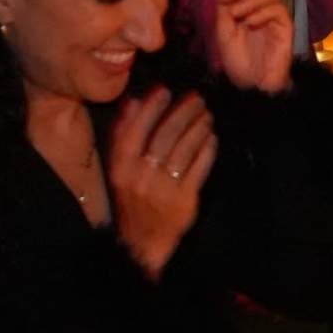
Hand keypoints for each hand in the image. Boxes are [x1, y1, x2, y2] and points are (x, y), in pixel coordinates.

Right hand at [106, 86, 219, 275]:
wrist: (143, 243)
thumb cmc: (132, 199)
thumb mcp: (120, 170)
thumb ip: (124, 136)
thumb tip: (133, 101)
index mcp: (120, 169)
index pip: (135, 133)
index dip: (151, 109)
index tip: (166, 90)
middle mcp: (140, 178)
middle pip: (164, 137)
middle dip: (183, 113)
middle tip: (197, 98)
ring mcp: (163, 190)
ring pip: (184, 150)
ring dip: (197, 128)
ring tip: (206, 114)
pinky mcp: (184, 200)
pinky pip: (199, 169)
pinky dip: (207, 150)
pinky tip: (212, 138)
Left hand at [203, 0, 295, 91]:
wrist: (253, 85)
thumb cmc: (239, 60)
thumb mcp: (223, 31)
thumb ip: (222, 9)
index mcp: (247, 4)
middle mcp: (263, 6)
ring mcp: (276, 16)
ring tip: (235, 15)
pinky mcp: (286, 26)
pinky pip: (278, 9)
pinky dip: (261, 12)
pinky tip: (249, 23)